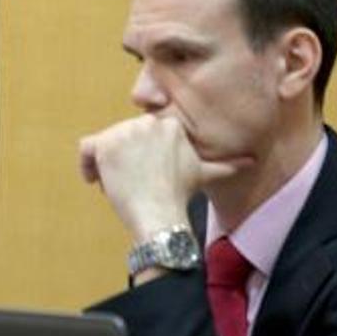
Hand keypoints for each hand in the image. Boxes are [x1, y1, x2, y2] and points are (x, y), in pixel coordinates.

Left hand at [77, 115, 239, 239]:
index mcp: (170, 124)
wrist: (160, 212)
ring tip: (119, 186)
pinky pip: (85, 150)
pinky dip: (86, 166)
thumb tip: (251, 161)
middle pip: (122, 139)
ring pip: (104, 145)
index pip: (143, 135)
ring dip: (107, 167)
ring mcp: (124, 132)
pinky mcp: (104, 145)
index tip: (147, 175)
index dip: (142, 156)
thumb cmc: (180, 196)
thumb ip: (226, 164)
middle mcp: (147, 122)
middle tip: (134, 184)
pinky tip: (96, 181)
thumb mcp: (204, 174)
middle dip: (124, 161)